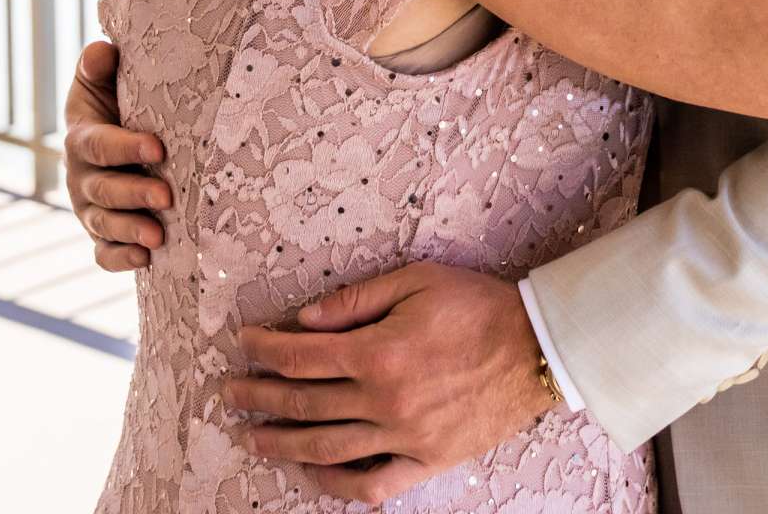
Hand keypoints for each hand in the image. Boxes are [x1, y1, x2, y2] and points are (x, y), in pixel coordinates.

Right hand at [62, 40, 169, 270]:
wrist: (123, 138)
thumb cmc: (121, 102)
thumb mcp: (106, 80)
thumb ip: (100, 66)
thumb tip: (101, 52)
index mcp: (83, 138)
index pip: (98, 144)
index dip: (125, 146)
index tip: (158, 146)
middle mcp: (82, 177)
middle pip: (101, 189)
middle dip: (133, 193)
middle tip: (166, 195)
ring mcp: (91, 210)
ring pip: (102, 225)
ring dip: (129, 230)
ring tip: (158, 236)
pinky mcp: (103, 236)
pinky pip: (103, 254)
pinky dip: (119, 259)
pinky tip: (144, 260)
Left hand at [227, 262, 548, 504]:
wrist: (539, 347)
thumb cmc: (479, 306)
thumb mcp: (417, 281)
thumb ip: (357, 299)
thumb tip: (305, 319)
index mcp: (379, 351)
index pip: (301, 355)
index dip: (264, 349)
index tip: (242, 344)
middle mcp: (384, 400)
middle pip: (302, 403)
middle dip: (257, 396)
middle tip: (229, 392)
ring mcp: (404, 437)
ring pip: (325, 447)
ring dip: (280, 443)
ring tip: (250, 436)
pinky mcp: (426, 460)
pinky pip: (371, 486)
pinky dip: (334, 484)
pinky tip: (310, 471)